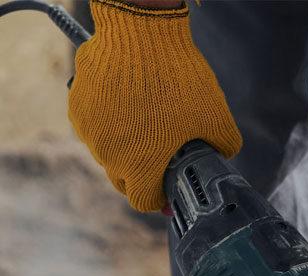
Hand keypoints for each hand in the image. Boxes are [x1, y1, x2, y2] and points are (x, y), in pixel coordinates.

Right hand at [68, 0, 241, 211]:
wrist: (142, 33)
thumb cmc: (180, 81)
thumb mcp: (217, 120)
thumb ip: (223, 149)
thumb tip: (223, 157)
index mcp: (140, 168)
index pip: (144, 202)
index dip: (160, 198)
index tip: (169, 187)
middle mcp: (108, 156)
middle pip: (124, 181)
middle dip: (142, 176)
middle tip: (160, 158)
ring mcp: (89, 131)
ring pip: (108, 154)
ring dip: (124, 149)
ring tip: (147, 127)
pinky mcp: (77, 106)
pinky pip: (94, 127)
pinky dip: (109, 125)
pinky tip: (128, 108)